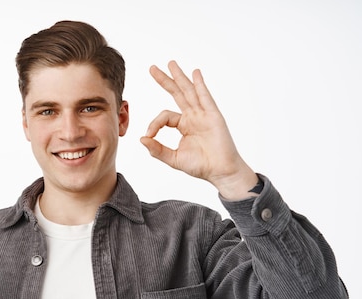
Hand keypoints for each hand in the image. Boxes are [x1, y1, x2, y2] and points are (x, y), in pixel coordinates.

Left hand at [140, 61, 257, 199]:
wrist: (220, 171)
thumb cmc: (200, 165)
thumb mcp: (174, 158)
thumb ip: (157, 149)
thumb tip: (141, 139)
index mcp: (183, 125)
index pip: (164, 116)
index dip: (154, 124)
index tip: (149, 135)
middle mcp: (193, 116)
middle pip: (177, 94)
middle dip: (165, 80)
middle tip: (152, 68)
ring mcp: (203, 114)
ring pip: (189, 91)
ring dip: (179, 77)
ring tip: (170, 63)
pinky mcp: (213, 116)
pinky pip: (205, 97)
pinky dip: (200, 85)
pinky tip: (195, 73)